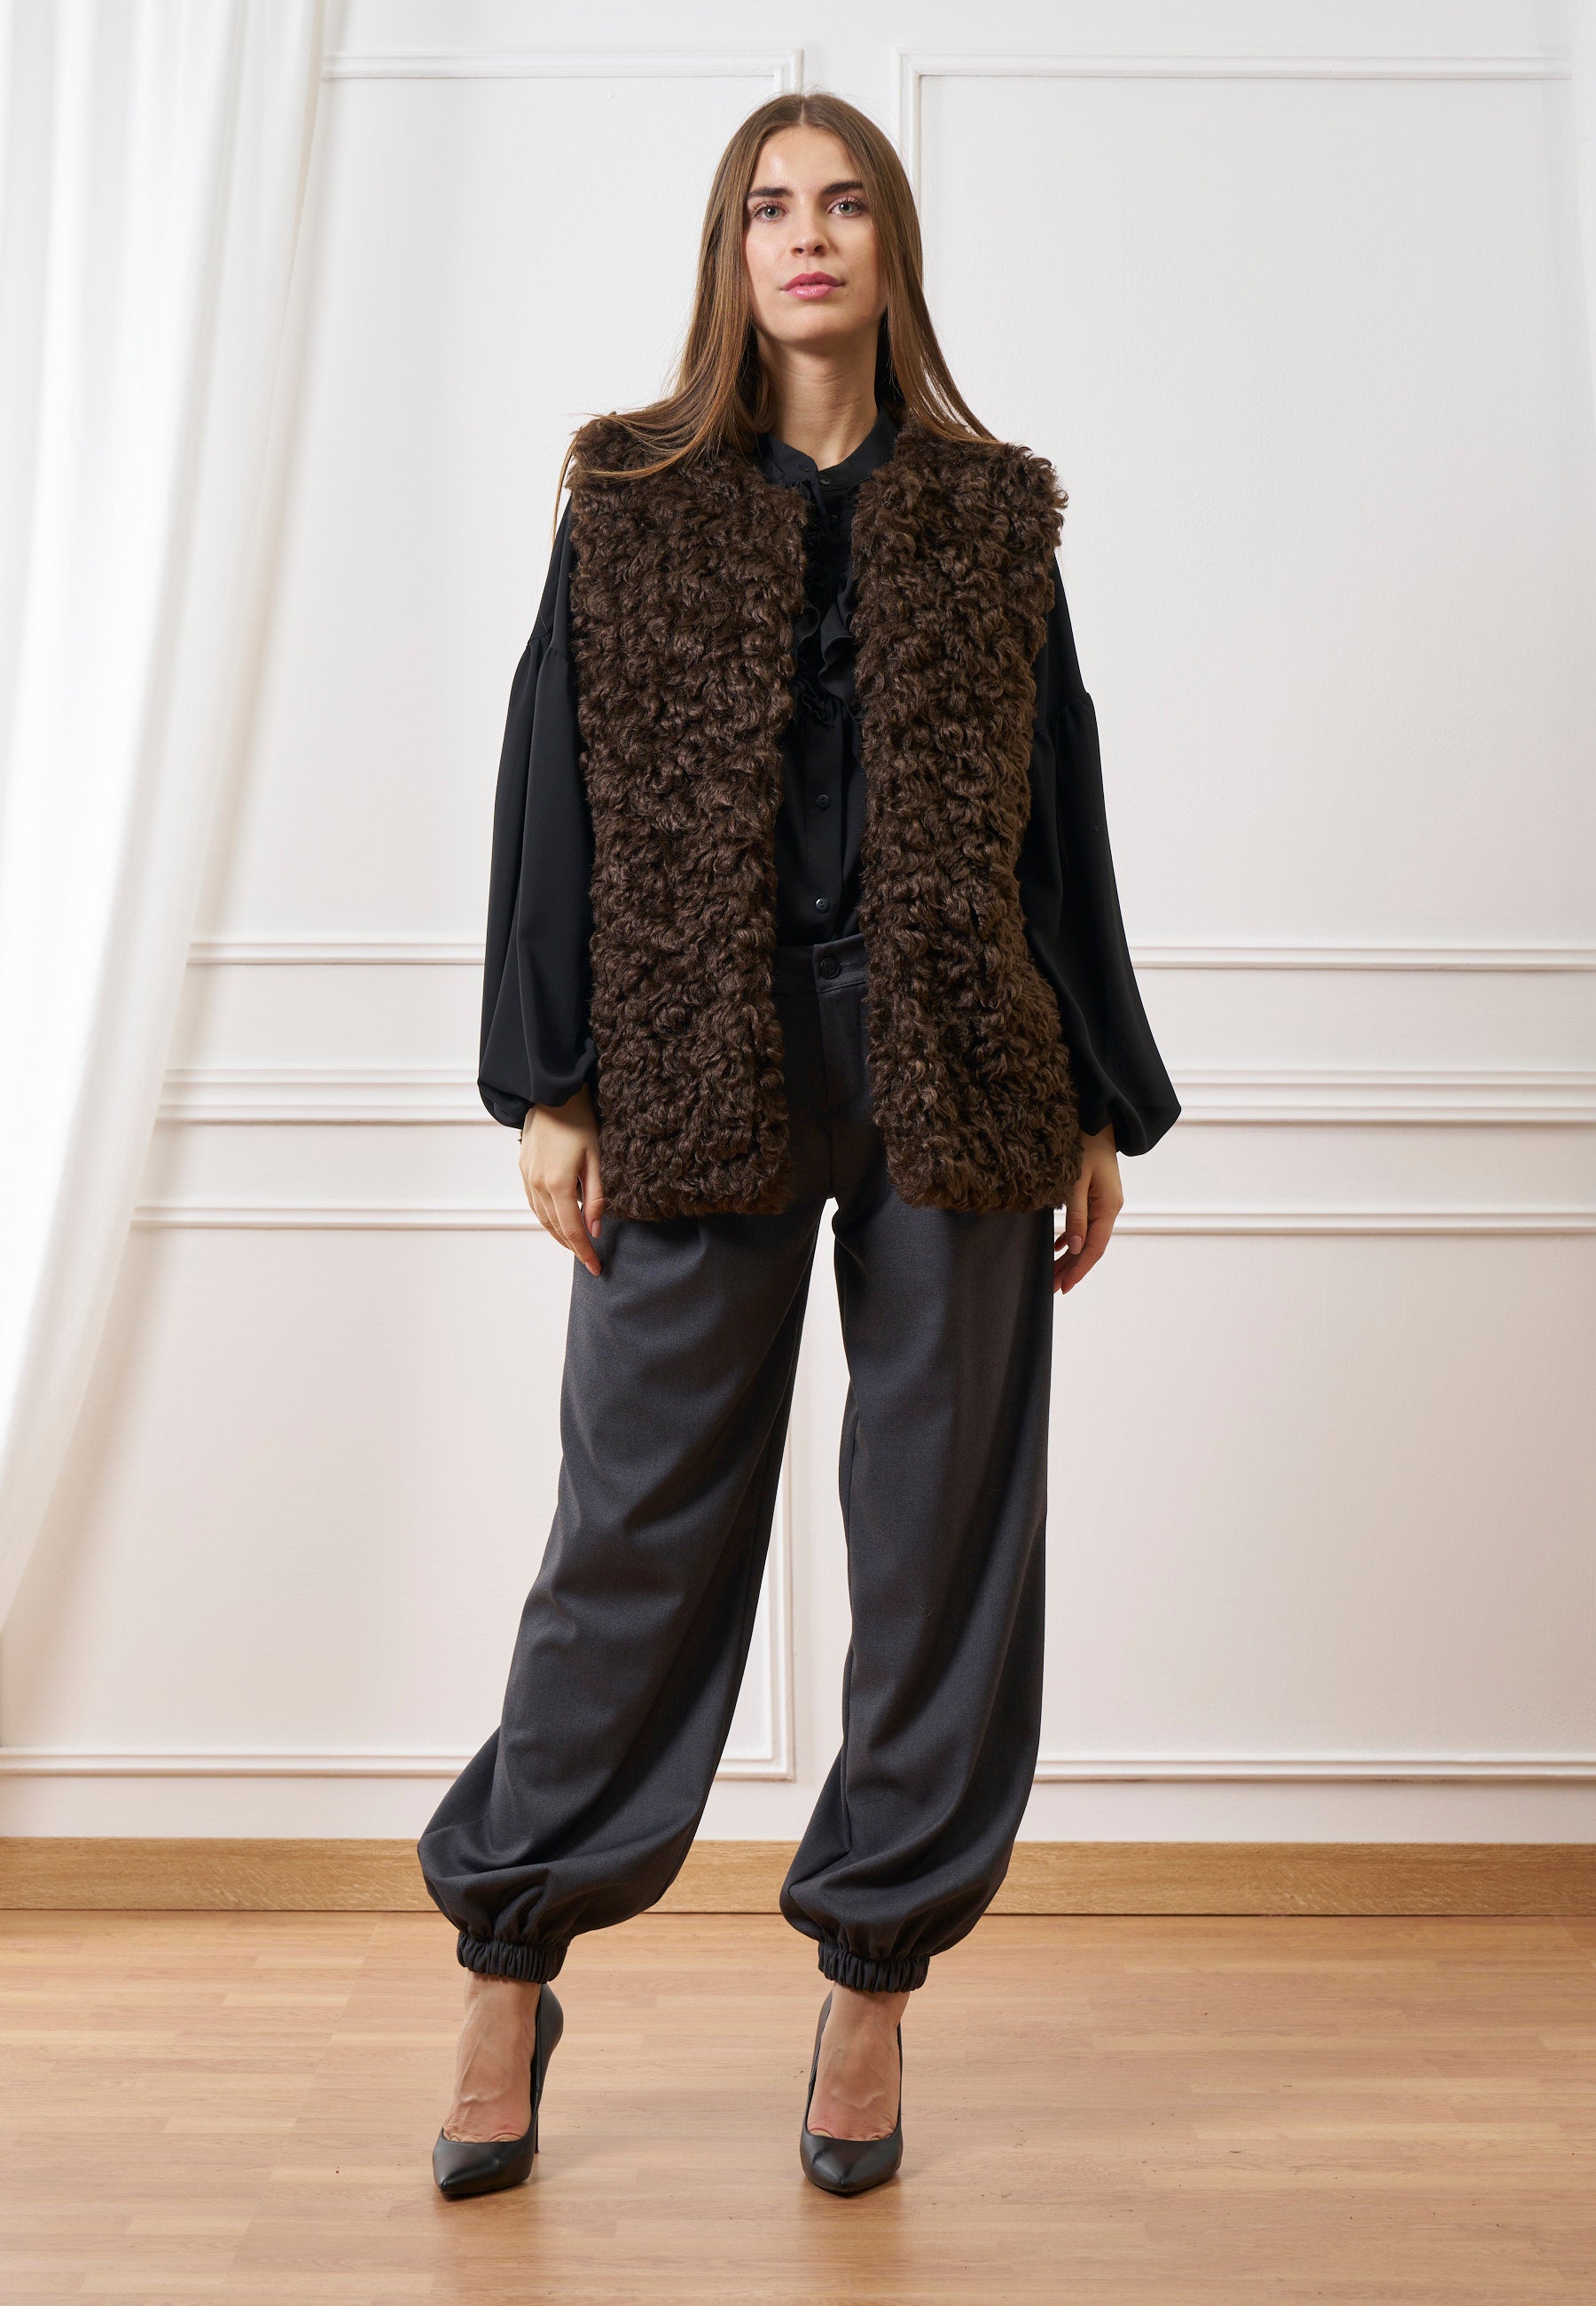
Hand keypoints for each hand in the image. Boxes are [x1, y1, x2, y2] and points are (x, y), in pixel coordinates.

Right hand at [520, 1087, 604, 1275]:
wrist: (551, 1095)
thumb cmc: (580, 1122)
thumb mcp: (596, 1158)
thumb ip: (597, 1197)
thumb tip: (595, 1229)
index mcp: (558, 1185)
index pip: (573, 1230)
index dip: (584, 1253)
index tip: (596, 1268)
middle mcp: (538, 1186)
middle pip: (556, 1228)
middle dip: (573, 1247)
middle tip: (590, 1261)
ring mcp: (528, 1178)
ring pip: (542, 1218)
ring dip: (558, 1234)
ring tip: (575, 1245)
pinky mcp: (523, 1170)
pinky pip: (534, 1203)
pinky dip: (547, 1217)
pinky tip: (558, 1219)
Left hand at [1053, 1122, 1120, 1294]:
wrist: (1097, 1119)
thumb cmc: (1085, 1145)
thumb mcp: (1076, 1181)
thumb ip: (1076, 1215)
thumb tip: (1074, 1247)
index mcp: (1109, 1207)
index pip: (1094, 1247)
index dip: (1079, 1269)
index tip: (1064, 1287)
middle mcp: (1110, 1208)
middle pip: (1090, 1246)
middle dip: (1071, 1268)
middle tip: (1052, 1288)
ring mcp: (1105, 1203)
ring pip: (1086, 1237)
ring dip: (1070, 1256)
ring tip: (1053, 1274)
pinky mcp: (1097, 1196)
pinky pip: (1085, 1224)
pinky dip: (1071, 1237)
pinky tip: (1058, 1247)